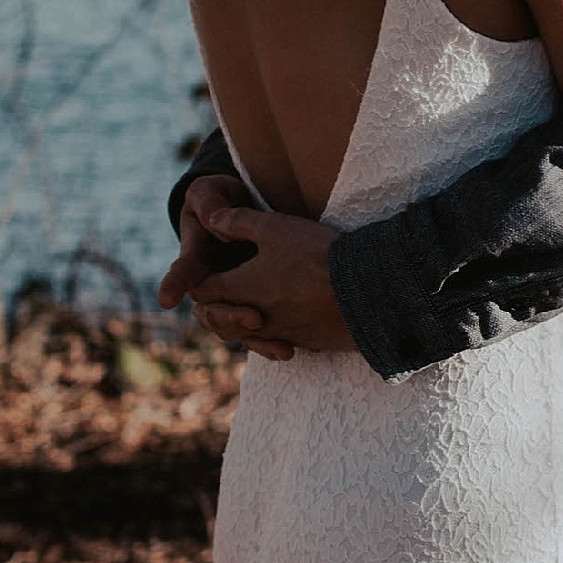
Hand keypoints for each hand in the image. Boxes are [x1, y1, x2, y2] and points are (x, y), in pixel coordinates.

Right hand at [159, 176, 295, 359]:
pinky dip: (270, 343)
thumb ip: (209, 202)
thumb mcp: (209, 192)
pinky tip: (289, 349)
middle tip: (254, 319)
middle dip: (229, 318)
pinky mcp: (255, 307)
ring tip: (281, 347)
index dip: (174, 284)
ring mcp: (231, 299)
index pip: (184, 273)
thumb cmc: (218, 200)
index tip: (166, 299)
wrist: (240, 209)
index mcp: (194, 258)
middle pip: (210, 313)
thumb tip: (215, 220)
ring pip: (233, 329)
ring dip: (254, 340)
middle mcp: (210, 286)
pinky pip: (257, 334)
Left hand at [187, 207, 356, 354]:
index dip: (198, 281)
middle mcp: (254, 318)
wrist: (364, 291)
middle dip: (215, 310)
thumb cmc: (315, 256)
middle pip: (219, 322)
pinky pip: (278, 342)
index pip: (203, 292)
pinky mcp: (304, 342)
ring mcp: (280, 334)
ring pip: (247, 337)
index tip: (202, 272)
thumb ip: (238, 222)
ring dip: (242, 324)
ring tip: (248, 312)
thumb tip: (212, 219)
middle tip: (216, 300)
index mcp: (240, 289)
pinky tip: (283, 321)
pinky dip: (272, 334)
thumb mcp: (274, 227)